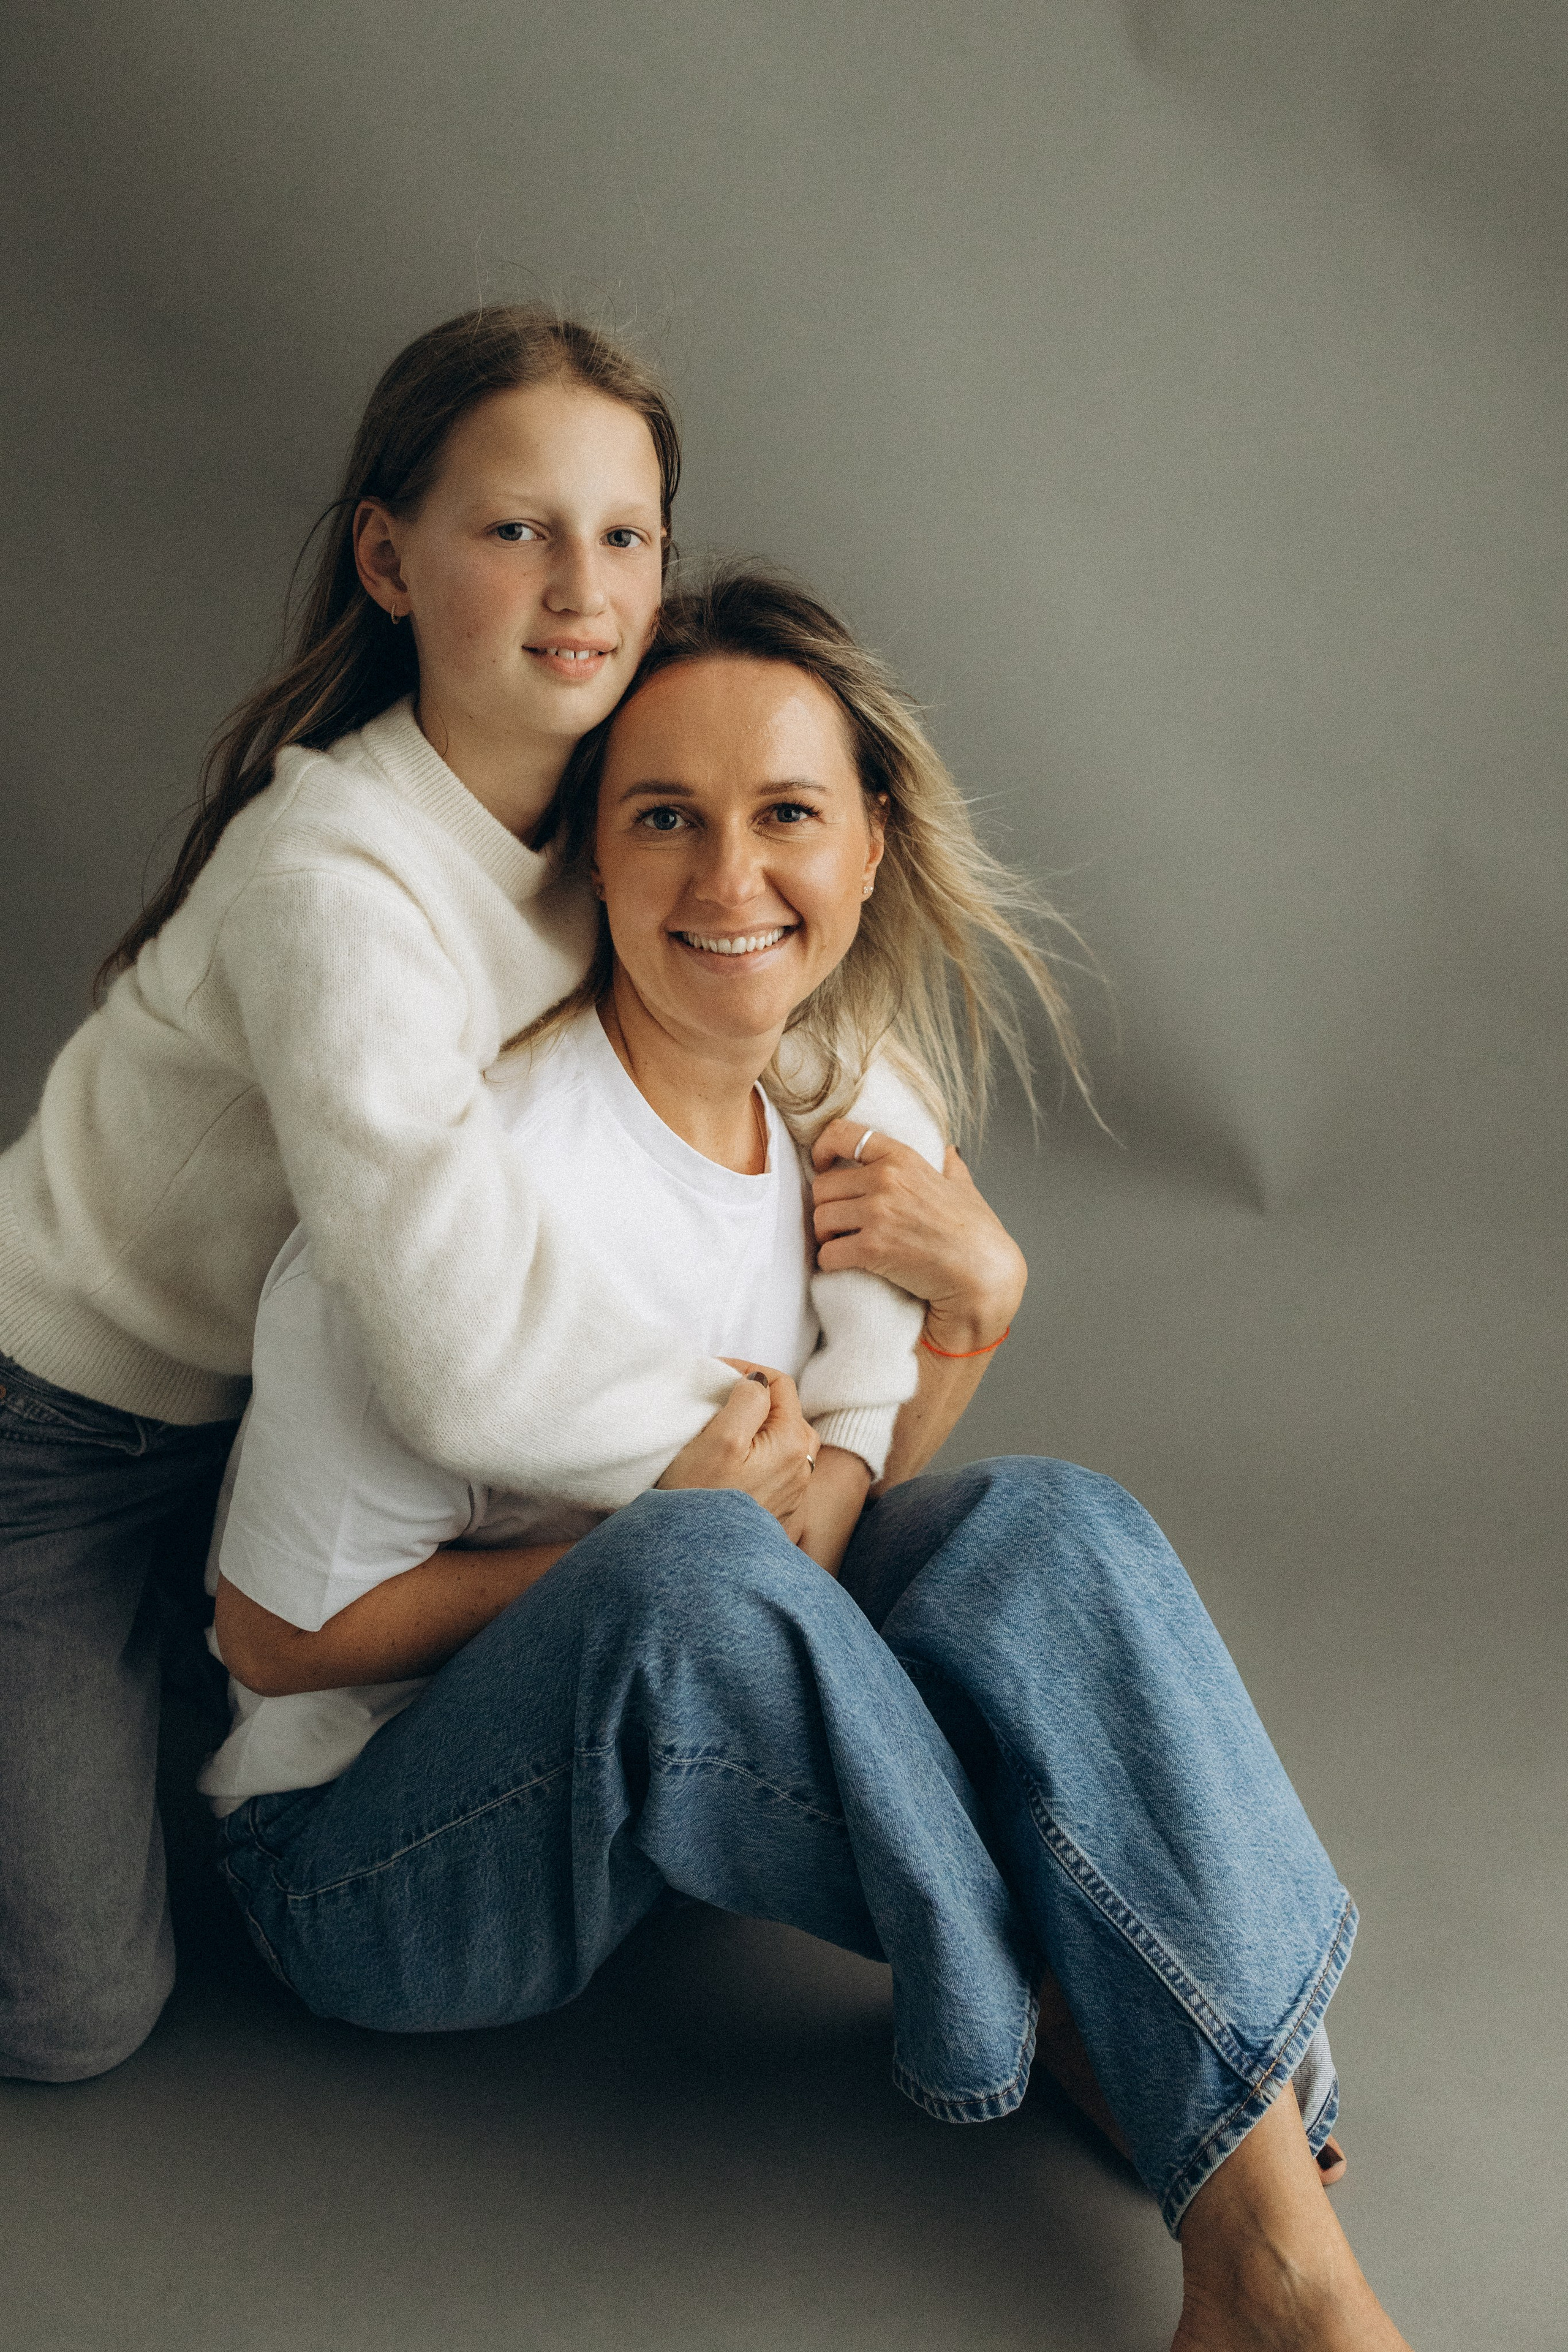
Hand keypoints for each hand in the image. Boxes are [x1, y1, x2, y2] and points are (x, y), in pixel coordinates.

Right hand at [656, 1363, 818, 1525]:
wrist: (696, 1566)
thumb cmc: (701, 1501)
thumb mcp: (720, 1439)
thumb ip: (748, 1400)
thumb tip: (758, 1382)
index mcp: (793, 1443)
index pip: (780, 1384)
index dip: (746, 1370)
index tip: (715, 1374)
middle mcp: (802, 1468)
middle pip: (784, 1413)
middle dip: (753, 1400)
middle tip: (715, 1402)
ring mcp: (794, 1494)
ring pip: (780, 1443)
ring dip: (755, 1430)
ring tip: (722, 1433)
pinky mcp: (782, 1514)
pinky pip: (774, 1471)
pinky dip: (756, 1458)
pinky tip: (731, 1467)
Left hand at [809, 1122, 1026, 1349]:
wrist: (983, 1274)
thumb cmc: (977, 1234)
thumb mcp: (963, 1188)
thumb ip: (949, 1167)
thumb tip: (948, 1151)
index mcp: (902, 1158)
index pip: (842, 1134)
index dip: (822, 1149)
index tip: (822, 1164)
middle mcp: (886, 1180)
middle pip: (822, 1186)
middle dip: (827, 1206)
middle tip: (840, 1222)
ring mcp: (877, 1214)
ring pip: (820, 1219)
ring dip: (826, 1236)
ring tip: (843, 1244)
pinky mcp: (872, 1249)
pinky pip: (827, 1254)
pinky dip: (830, 1262)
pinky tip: (845, 1265)